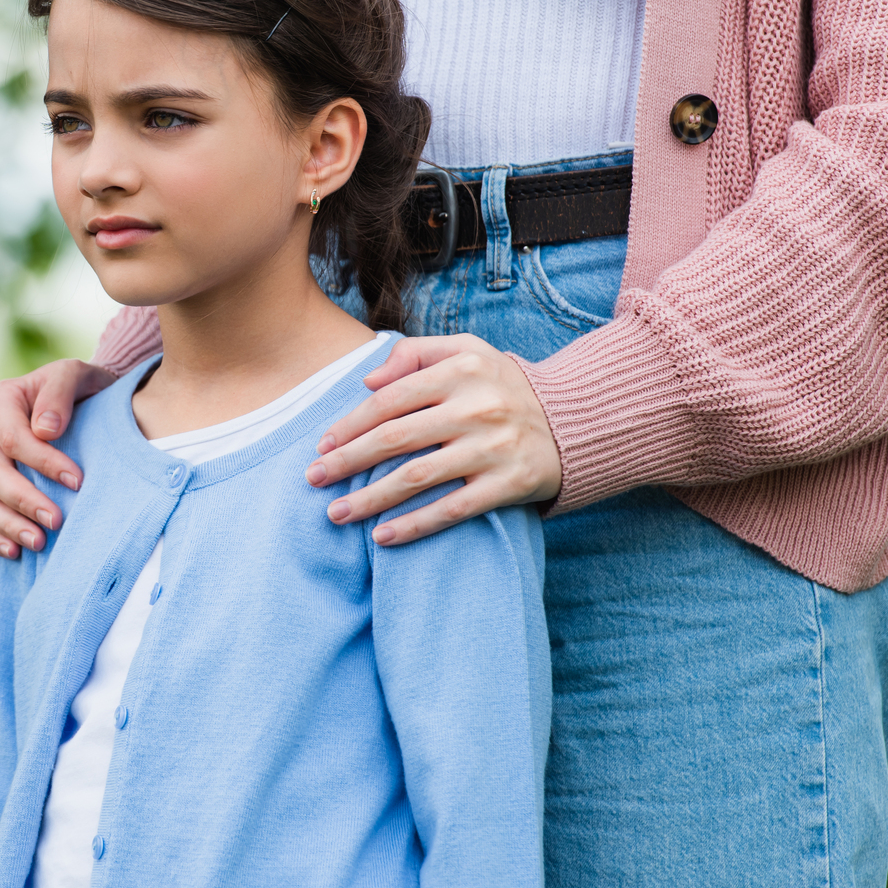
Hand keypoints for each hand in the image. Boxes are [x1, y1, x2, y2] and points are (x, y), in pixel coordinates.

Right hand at [0, 359, 120, 558]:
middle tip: (57, 522)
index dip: (42, 462)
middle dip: (24, 500)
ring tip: (39, 543)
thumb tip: (44, 430)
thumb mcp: (77, 375)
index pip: (12, 438)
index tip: (77, 481)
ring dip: (8, 525)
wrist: (85, 407)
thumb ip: (60, 390)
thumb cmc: (82, 389)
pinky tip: (16, 552)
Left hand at [304, 334, 561, 544]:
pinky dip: (414, 525)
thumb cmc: (501, 386)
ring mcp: (494, 448)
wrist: (573, 421)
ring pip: (417, 477)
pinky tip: (382, 537)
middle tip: (314, 479)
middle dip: (347, 461)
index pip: (390, 399)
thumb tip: (367, 381)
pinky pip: (452, 510)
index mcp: (460, 370)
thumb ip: (414, 354)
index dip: (350, 424)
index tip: (321, 446)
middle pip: (395, 438)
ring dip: (370, 499)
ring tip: (336, 514)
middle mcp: (476, 407)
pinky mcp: (509, 484)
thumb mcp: (467, 350)